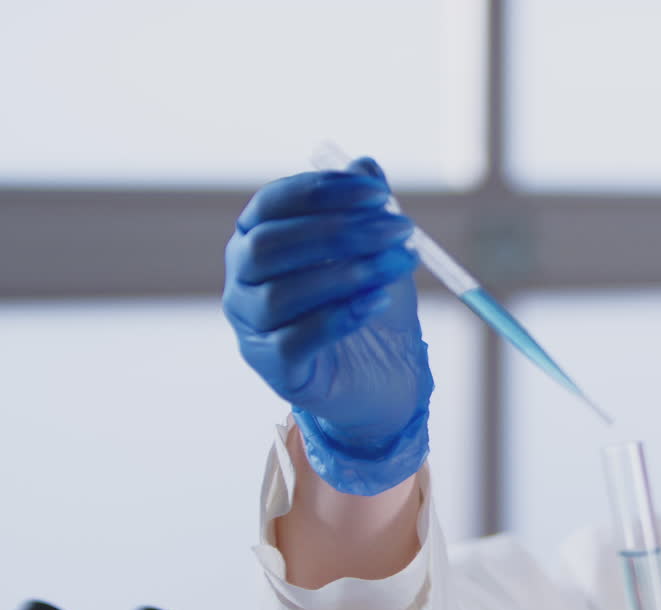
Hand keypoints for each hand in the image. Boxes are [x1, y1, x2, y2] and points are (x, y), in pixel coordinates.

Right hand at [223, 158, 432, 494]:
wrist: (382, 377)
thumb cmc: (369, 305)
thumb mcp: (375, 252)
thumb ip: (367, 211)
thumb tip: (366, 165)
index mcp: (258, 240)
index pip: (272, 204)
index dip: (322, 192)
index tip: (378, 192)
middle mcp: (243, 281)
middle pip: (271, 246)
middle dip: (339, 231)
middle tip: (400, 228)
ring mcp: (252, 328)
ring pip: (282, 294)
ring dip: (347, 273)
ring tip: (400, 264)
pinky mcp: (273, 369)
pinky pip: (295, 340)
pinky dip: (338, 317)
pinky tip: (376, 302)